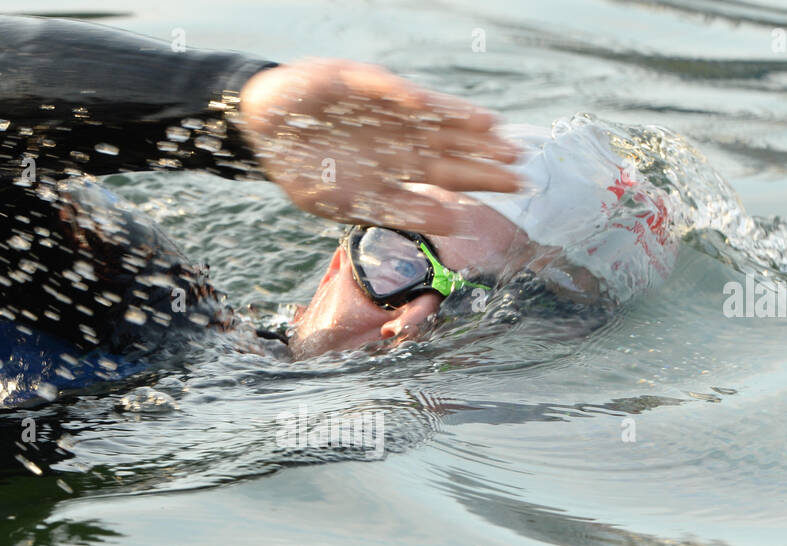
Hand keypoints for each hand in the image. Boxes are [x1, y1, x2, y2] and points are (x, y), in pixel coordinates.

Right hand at [237, 59, 521, 234]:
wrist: (265, 131)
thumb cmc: (308, 170)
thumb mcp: (351, 204)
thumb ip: (399, 212)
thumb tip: (453, 222)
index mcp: (399, 167)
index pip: (451, 173)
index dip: (483, 177)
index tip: (518, 184)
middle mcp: (399, 137)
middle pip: (450, 144)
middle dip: (484, 151)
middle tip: (521, 160)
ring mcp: (381, 110)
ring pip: (428, 115)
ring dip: (457, 121)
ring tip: (492, 128)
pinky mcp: (354, 83)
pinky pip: (379, 89)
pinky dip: (398, 96)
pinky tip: (420, 105)